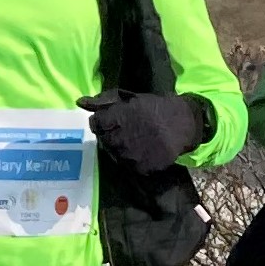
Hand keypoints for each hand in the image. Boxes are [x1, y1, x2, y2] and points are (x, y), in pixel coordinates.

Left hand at [80, 89, 209, 180]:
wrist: (185, 124)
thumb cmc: (157, 107)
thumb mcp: (132, 98)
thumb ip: (105, 101)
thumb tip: (79, 102)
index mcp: (120, 117)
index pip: (96, 123)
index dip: (102, 121)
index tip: (110, 120)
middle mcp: (123, 137)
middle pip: (104, 139)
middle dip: (110, 134)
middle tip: (123, 130)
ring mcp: (131, 155)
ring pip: (114, 153)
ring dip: (119, 147)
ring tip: (133, 139)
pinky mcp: (141, 168)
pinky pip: (128, 165)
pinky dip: (131, 159)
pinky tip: (141, 149)